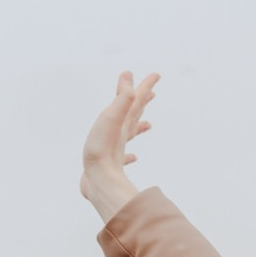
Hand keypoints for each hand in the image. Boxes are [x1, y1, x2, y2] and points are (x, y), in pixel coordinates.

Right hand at [81, 69, 159, 222]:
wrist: (99, 181)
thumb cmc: (102, 149)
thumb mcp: (111, 117)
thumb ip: (122, 97)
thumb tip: (129, 76)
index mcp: (124, 122)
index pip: (137, 99)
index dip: (145, 86)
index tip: (156, 75)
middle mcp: (123, 134)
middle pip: (135, 115)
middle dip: (142, 102)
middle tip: (152, 93)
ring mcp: (117, 150)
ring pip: (130, 135)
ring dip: (139, 127)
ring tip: (148, 124)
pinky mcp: (110, 164)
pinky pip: (123, 158)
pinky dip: (129, 155)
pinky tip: (134, 157)